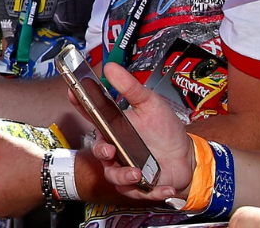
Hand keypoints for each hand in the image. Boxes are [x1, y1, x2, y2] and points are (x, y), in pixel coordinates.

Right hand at [88, 64, 193, 201]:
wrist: (186, 156)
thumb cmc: (165, 130)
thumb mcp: (151, 104)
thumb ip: (130, 88)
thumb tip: (111, 68)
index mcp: (114, 127)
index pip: (91, 116)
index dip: (79, 104)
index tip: (73, 93)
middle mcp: (116, 148)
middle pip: (98, 152)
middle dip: (101, 152)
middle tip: (109, 150)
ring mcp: (125, 167)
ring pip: (114, 176)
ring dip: (123, 176)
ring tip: (137, 172)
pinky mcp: (139, 186)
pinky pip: (138, 192)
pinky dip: (152, 191)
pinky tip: (164, 186)